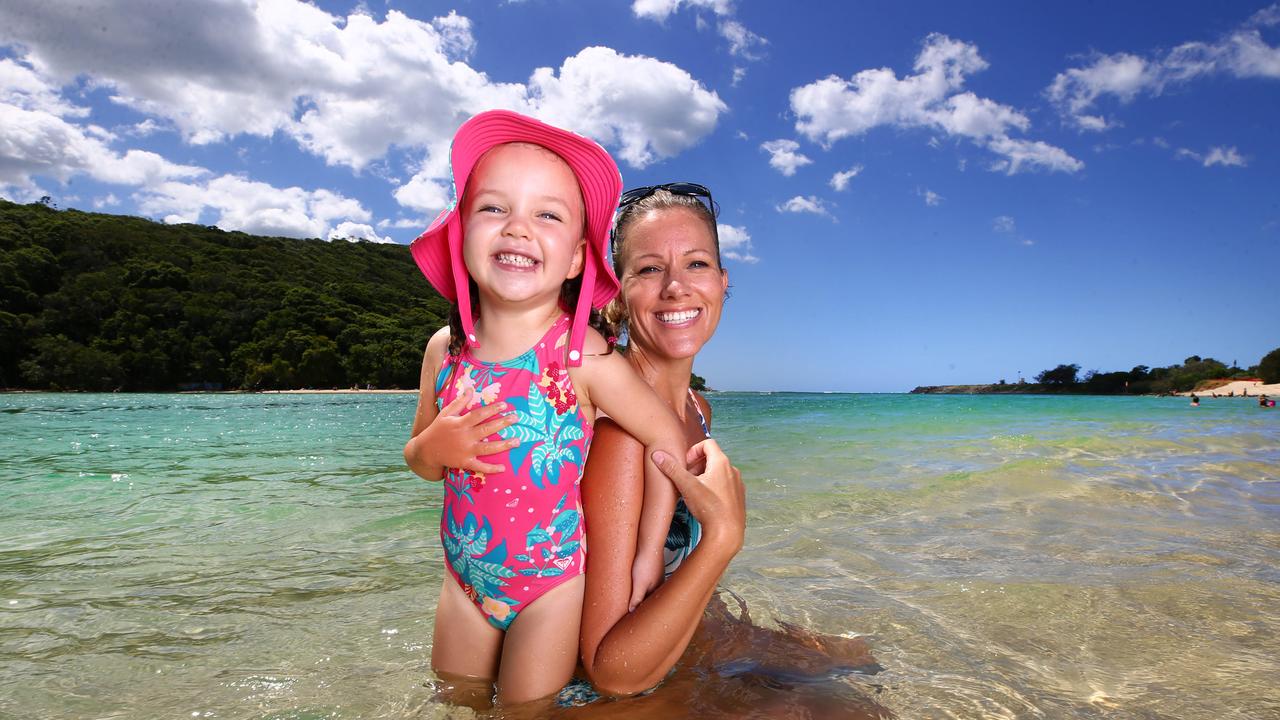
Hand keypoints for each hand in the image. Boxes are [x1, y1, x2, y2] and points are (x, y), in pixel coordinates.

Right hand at [408, 385, 518, 474]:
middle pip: (487, 429)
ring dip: (504, 445)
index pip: (479, 414)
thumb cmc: (437, 430)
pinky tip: (503, 468)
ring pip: (488, 448)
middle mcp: (464, 437)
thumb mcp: (446, 413)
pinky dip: (491, 468)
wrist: (426, 451)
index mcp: (460, 423)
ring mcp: (465, 451)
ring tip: (518, 441)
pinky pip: (480, 467)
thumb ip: (460, 402)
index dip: (492, 409)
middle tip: (516, 418)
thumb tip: (471, 389)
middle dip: (503, 423)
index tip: (505, 406)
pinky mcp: (464, 463)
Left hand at [628, 550, 663, 611]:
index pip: (650, 604)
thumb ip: (637, 598)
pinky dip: (639, 583)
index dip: (643, 610)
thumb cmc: (646, 562)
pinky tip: (632, 581)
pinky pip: (644, 579)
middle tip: (632, 608)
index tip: (635, 615)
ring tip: (631, 596)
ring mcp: (654, 575)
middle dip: (641, 602)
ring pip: (647, 588)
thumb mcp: (640, 584)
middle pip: (649, 596)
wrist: (648, 543)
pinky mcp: (649, 567)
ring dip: (640, 592)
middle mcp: (658, 583)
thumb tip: (633, 611)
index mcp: (658, 589)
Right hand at [651, 440, 745, 555]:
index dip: (694, 450)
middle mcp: (733, 470)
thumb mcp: (687, 486)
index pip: (708, 443)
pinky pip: (725, 485)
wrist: (727, 533)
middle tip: (686, 478)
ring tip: (694, 490)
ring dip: (705, 476)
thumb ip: (672, 469)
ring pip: (719, 472)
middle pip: (713, 458)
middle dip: (697, 465)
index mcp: (721, 463)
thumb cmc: (709, 508)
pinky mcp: (739, 497)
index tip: (685, 464)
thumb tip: (657, 455)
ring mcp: (738, 484)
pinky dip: (714, 487)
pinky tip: (705, 501)